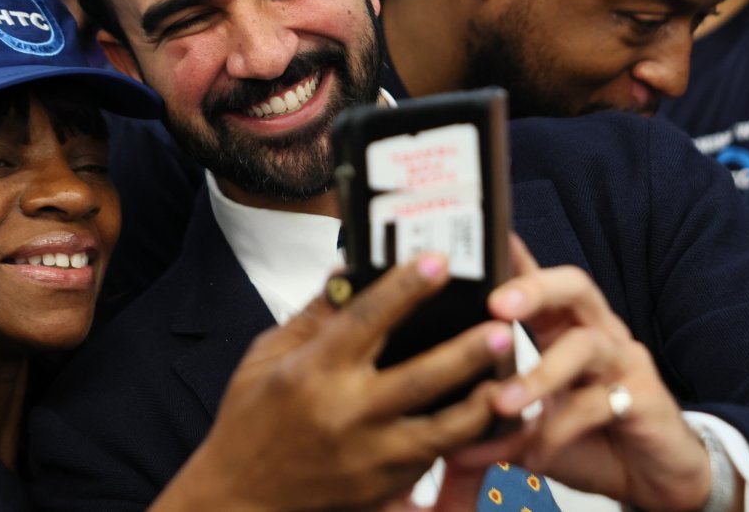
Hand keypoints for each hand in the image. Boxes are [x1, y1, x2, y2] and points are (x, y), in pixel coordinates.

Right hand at [165, 253, 512, 511]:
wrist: (239, 501)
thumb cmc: (250, 421)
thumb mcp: (267, 357)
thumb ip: (315, 316)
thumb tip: (352, 270)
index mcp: (312, 372)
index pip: (367, 319)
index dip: (406, 287)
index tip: (439, 262)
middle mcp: (344, 415)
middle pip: (419, 379)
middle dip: (466, 352)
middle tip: (502, 326)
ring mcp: (366, 458)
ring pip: (440, 431)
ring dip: (479, 404)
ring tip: (509, 379)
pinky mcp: (381, 487)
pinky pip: (432, 460)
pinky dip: (461, 437)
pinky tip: (484, 414)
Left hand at [444, 237, 719, 511]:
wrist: (653, 481)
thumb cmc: (593, 441)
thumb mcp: (534, 431)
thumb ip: (497, 430)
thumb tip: (444, 445)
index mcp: (565, 329)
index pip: (539, 282)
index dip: (514, 256)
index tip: (486, 235)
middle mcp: (597, 334)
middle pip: (574, 287)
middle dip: (535, 288)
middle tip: (497, 304)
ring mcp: (624, 362)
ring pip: (585, 346)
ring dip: (540, 375)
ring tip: (502, 404)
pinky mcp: (643, 397)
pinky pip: (598, 404)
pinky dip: (560, 430)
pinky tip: (535, 454)